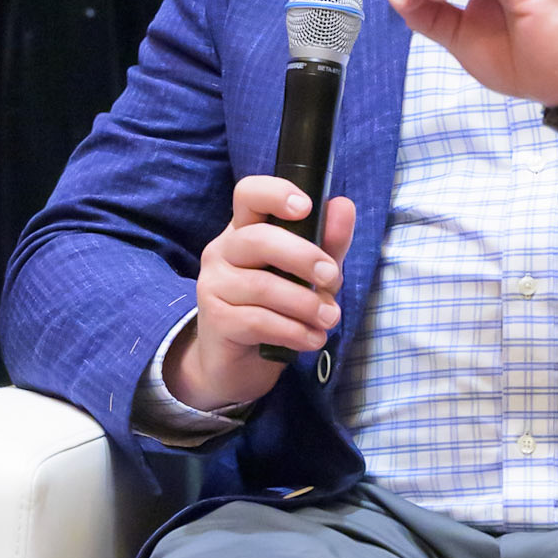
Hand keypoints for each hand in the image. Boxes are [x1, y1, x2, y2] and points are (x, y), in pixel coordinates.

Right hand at [164, 177, 355, 411]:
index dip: (275, 193)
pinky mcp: (216, 319)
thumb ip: (327, 242)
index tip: (306, 208)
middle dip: (303, 257)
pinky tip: (312, 339)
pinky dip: (293, 331)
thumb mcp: (310, 273)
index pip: (248, 194)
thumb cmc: (278, 308)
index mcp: (246, 229)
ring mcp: (214, 284)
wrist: (240, 363)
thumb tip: (343, 206)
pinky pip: (258, 321)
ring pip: (262, 286)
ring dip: (306, 304)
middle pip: (258, 239)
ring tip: (330, 318)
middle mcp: (223, 251)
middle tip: (333, 278)